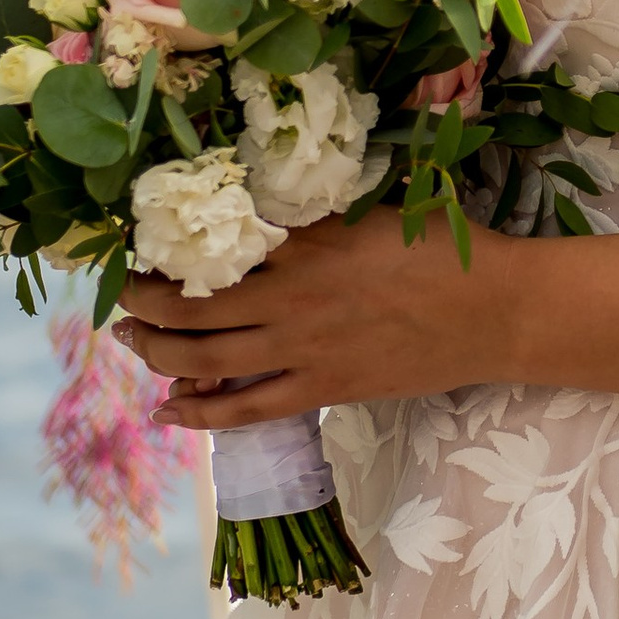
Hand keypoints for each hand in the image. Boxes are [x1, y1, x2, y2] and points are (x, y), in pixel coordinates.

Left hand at [120, 206, 532, 422]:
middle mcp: (290, 295)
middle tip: (124, 297)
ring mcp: (302, 348)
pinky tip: (169, 411)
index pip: (210, 243)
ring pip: (203, 358)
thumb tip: (262, 205)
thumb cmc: (443, 248)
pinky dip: (201, 413)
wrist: (494, 311)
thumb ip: (314, 212)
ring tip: (133, 340)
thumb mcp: (374, 208)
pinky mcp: (322, 389)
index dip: (165, 247)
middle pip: (188, 305)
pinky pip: (245, 410)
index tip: (139, 242)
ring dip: (155, 352)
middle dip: (142, 303)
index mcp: (303, 240)